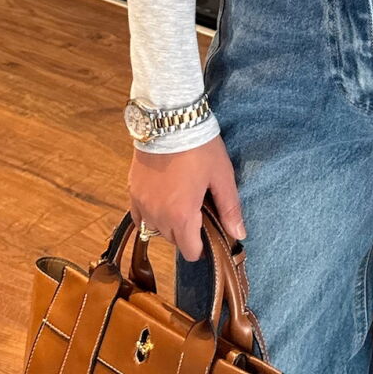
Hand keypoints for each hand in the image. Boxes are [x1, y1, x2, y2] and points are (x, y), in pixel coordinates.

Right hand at [128, 133, 245, 258]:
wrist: (170, 122)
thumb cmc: (200, 149)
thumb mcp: (222, 177)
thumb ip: (230, 208)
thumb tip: (239, 234)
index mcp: (182, 216)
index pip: (190, 252)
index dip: (202, 247)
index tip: (209, 231)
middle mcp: (158, 215)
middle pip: (173, 241)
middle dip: (187, 233)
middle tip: (199, 211)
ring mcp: (142, 204)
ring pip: (155, 229)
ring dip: (168, 224)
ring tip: (181, 202)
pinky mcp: (133, 191)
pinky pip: (139, 216)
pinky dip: (151, 215)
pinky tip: (162, 201)